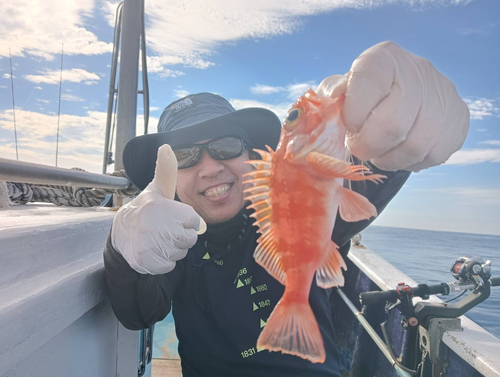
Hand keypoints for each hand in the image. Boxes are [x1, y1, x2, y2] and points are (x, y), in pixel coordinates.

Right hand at [111, 145, 205, 274]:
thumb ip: (166, 170)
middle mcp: (151, 224)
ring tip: (159, 239)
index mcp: (159, 206)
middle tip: (166, 230)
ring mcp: (147, 244)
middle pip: (190, 238)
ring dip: (174, 249)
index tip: (173, 217)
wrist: (122, 234)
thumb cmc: (147, 209)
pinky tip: (155, 250)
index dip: (186, 220)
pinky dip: (165, 261)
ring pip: (181, 253)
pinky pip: (170, 265)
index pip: (193, 220)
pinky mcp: (144, 261)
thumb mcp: (157, 189)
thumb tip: (166, 146)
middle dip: (182, 236)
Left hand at [316, 41, 469, 171]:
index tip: (349, 126)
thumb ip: (331, 96)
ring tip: (379, 152)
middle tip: (360, 148)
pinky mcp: (459, 118)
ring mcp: (443, 94)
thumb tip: (332, 100)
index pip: (367, 87)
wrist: (399, 92)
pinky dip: (411, 162)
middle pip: (392, 125)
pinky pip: (434, 155)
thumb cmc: (361, 96)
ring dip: (389, 159)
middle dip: (368, 146)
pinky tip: (400, 151)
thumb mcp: (340, 91)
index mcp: (383, 59)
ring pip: (415, 147)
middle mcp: (418, 71)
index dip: (353, 117)